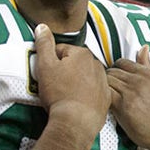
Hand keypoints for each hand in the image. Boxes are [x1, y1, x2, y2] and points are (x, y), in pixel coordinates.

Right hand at [33, 23, 110, 141]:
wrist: (75, 122)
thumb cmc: (59, 93)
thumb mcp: (45, 65)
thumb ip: (44, 44)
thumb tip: (42, 27)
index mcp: (82, 54)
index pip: (60, 51)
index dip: (49, 63)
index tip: (47, 75)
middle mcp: (96, 64)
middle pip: (73, 64)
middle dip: (63, 72)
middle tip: (54, 86)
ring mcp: (103, 82)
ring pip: (83, 77)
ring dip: (74, 83)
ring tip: (65, 96)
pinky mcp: (106, 98)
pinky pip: (92, 92)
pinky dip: (84, 95)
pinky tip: (76, 103)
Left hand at [107, 47, 149, 149]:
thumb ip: (148, 67)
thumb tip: (144, 47)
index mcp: (148, 74)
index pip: (121, 63)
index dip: (116, 72)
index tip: (116, 83)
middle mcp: (139, 80)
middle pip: (111, 72)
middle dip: (108, 81)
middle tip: (109, 93)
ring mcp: (130, 92)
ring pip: (106, 82)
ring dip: (104, 90)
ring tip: (106, 100)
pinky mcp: (123, 106)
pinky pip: (105, 95)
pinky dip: (102, 99)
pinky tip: (106, 107)